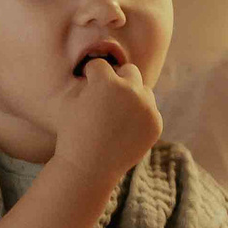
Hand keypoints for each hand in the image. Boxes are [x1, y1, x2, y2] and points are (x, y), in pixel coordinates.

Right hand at [51, 58, 160, 181]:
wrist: (89, 166)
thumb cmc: (73, 133)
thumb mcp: (72, 101)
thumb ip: (87, 79)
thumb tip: (99, 60)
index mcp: (106, 81)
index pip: (101, 65)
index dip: (90, 75)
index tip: (86, 87)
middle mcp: (130, 90)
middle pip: (129, 70)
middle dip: (118, 78)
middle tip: (107, 96)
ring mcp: (146, 107)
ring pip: (143, 90)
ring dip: (133, 96)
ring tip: (116, 114)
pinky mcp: (156, 123)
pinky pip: (150, 111)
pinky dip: (140, 117)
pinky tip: (125, 129)